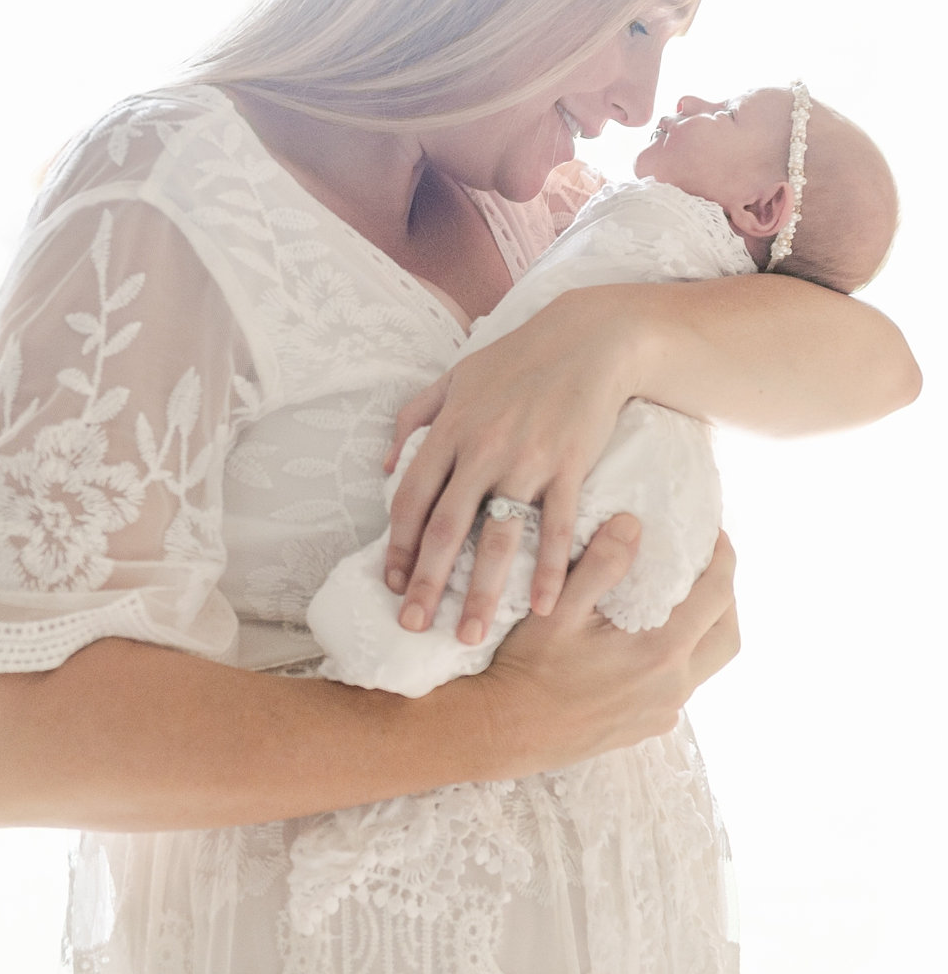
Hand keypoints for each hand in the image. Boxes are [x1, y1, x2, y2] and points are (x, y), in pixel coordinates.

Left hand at [385, 288, 637, 640]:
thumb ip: (415, 416)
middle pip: (447, 527)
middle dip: (427, 582)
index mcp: (450, 428)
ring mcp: (527, 459)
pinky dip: (548, 569)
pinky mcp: (569, 465)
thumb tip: (384, 465)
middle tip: (413, 626)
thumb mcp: (456, 377)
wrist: (588, 338)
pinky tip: (541, 607)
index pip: (412, 497)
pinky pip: (555, 526)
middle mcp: (482, 448)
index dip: (399, 545)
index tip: (392, 583)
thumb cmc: (518, 358)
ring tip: (469, 635)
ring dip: (481, 592)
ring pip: (497, 537)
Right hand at [482, 524, 739, 769]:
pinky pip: (683, 684)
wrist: (509, 731)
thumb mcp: (559, 608)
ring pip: (708, 663)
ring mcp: (664, 710)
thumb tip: (632, 525)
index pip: (716, 597)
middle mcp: (673, 685)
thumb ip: (600, 565)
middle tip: (706, 567)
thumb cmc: (530, 668)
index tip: (715, 535)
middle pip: (727, 635)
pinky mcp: (649, 725)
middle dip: (725, 596)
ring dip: (705, 628)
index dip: (723, 560)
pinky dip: (681, 655)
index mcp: (660, 651)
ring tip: (679, 599)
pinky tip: (647, 640)